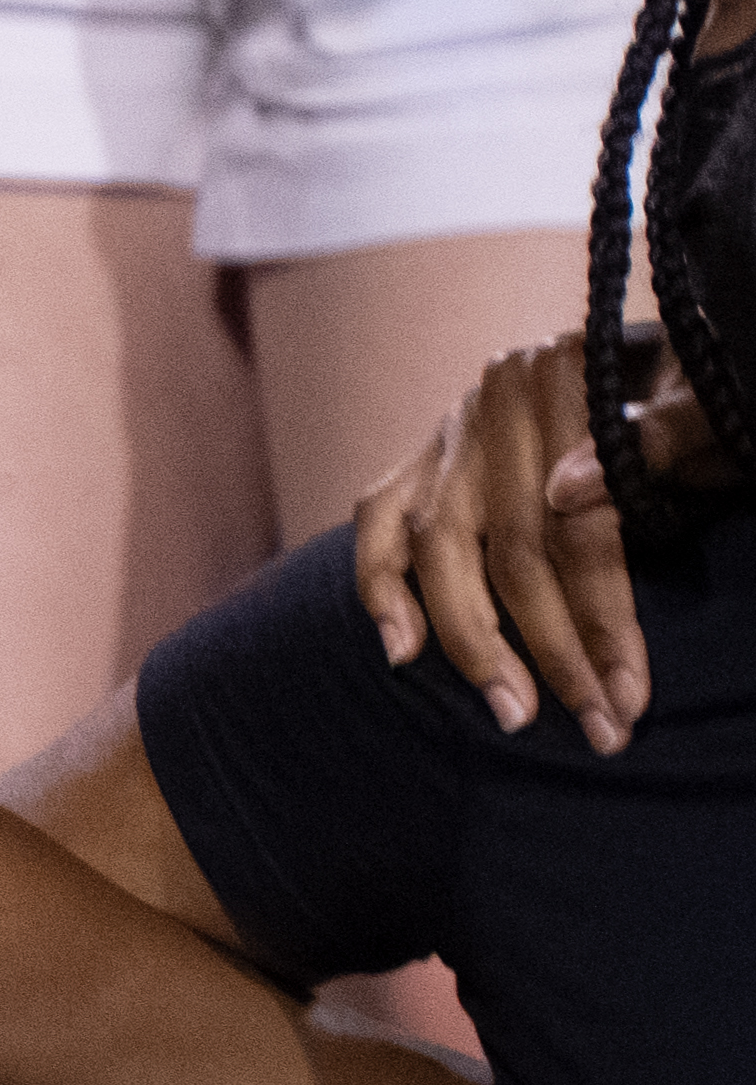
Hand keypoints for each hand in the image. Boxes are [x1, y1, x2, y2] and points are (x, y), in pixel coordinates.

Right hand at [355, 333, 680, 752]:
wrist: (668, 357)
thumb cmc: (699, 396)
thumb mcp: (706, 406)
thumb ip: (656, 433)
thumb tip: (568, 492)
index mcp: (562, 374)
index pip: (573, 523)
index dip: (602, 616)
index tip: (628, 696)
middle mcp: (493, 400)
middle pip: (505, 547)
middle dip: (549, 649)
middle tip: (591, 727)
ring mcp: (452, 430)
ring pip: (437, 546)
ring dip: (472, 640)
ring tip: (511, 712)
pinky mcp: (426, 457)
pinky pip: (378, 520)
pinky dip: (380, 584)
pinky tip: (400, 650)